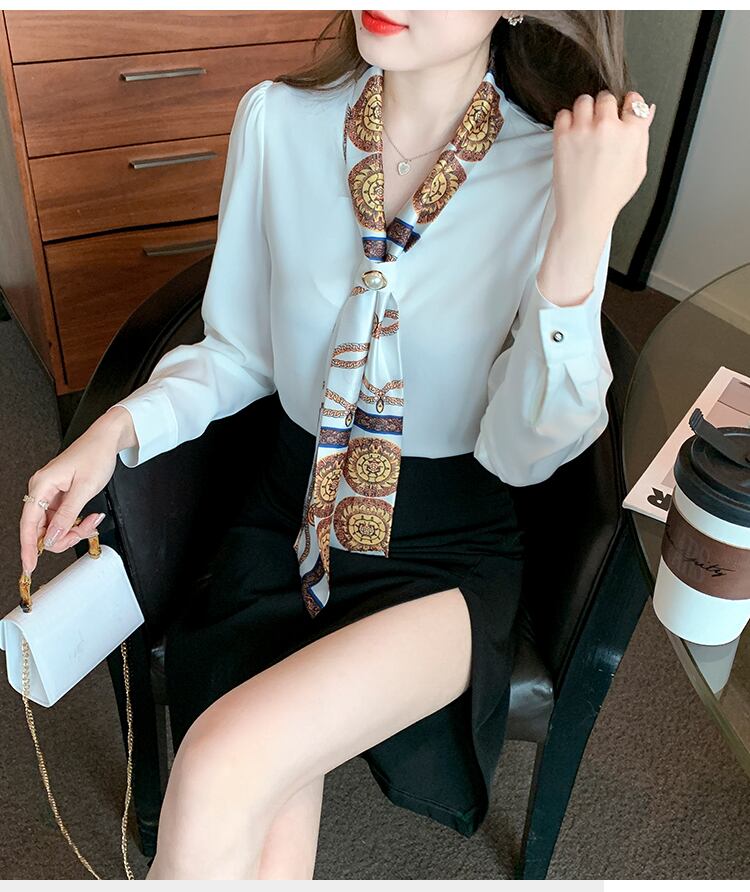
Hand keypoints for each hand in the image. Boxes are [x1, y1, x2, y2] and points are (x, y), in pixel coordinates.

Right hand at [19, 407, 132, 575]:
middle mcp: (41, 489)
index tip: (29, 566)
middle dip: (64, 536)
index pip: (29, 524)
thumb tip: (53, 537)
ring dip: (73, 530)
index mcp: (42, 485)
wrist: (105, 440)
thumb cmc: (95, 455)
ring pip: (54, 526)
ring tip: (92, 521)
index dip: (28, 548)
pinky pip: (62, 518)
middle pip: (43, 529)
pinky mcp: (59, 496)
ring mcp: (50, 493)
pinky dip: (75, 523)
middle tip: (85, 531)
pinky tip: (89, 518)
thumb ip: (68, 515)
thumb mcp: (85, 488)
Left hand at [551, 89, 655, 234]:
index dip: (627, 104)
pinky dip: (566, 121)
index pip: (633, 101)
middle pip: (606, 97)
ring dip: (584, 111)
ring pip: (583, 101)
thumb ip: (643, 135)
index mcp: (632, 133)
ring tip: (584, 128)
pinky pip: (563, 114)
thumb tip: (648, 111)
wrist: (585, 212)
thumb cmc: (611, 195)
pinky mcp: (563, 137)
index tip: (622, 109)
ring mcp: (584, 131)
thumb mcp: (638, 166)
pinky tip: (572, 136)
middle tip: (600, 124)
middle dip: (604, 108)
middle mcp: (608, 128)